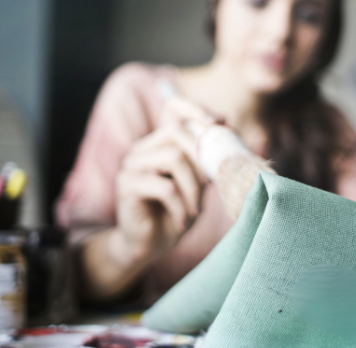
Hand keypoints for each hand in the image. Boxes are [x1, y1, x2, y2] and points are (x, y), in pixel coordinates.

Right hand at [115, 97, 215, 261]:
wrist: (150, 247)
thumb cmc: (176, 214)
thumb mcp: (198, 185)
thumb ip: (207, 162)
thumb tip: (229, 134)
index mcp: (159, 143)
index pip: (172, 108)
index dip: (194, 108)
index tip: (218, 122)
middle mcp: (142, 148)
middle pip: (176, 132)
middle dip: (201, 158)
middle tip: (210, 186)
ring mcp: (131, 165)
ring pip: (173, 157)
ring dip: (192, 187)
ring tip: (196, 210)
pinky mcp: (126, 186)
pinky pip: (164, 187)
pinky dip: (180, 206)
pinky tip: (182, 220)